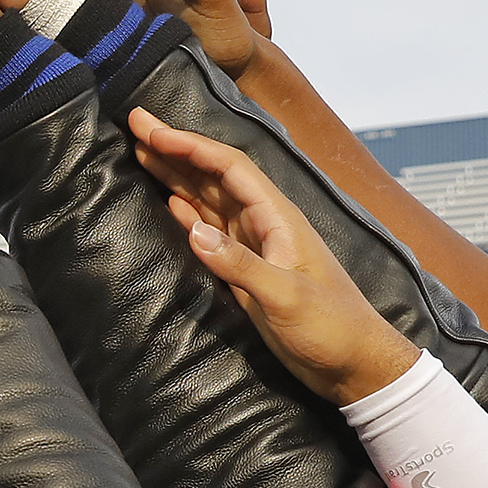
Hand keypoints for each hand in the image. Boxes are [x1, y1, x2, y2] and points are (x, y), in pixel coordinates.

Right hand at [128, 110, 414, 405]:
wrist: (351, 363)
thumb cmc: (331, 327)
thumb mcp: (286, 297)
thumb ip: (240, 264)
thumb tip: (194, 231)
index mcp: (277, 218)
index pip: (229, 167)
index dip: (190, 146)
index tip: (153, 132)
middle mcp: (263, 223)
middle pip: (213, 175)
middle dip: (175, 149)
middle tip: (135, 124)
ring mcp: (254, 246)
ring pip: (208, 198)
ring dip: (176, 175)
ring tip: (141, 154)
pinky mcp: (247, 270)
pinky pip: (211, 231)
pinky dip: (188, 212)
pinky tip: (169, 201)